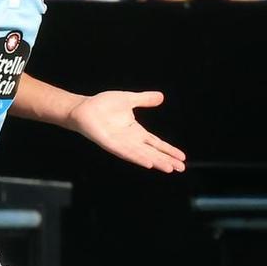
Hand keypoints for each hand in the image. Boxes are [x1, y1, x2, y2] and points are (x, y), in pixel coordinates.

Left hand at [65, 90, 186, 172]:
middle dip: (167, 160)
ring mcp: (121, 144)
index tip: (182, 158)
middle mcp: (131, 140)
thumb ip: (144, 99)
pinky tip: (148, 163)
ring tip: (169, 168)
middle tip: (181, 168)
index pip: (156, 143)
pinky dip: (138, 157)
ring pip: (143, 155)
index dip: (169, 150)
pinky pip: (127, 152)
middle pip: (153, 152)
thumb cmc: (103, 105)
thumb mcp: (129, 99)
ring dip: (156, 162)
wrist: (84, 108)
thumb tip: (161, 96)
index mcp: (136, 132)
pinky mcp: (111, 144)